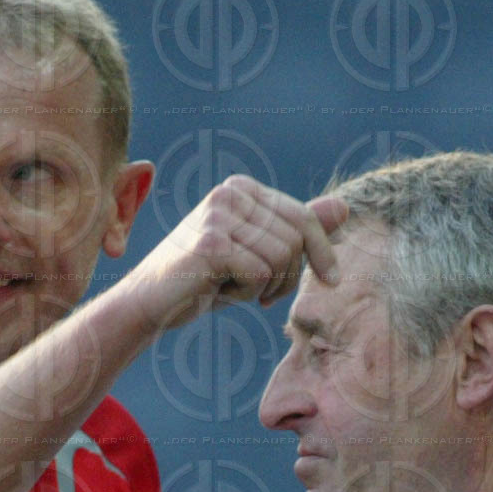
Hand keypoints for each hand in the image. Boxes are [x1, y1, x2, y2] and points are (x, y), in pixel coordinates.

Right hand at [122, 176, 347, 330]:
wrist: (149, 303)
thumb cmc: (202, 280)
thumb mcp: (255, 253)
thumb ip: (295, 229)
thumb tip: (344, 207)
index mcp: (241, 188)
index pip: (303, 216)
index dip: (322, 252)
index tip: (331, 279)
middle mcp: (230, 193)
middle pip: (296, 240)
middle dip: (287, 276)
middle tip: (260, 292)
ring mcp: (219, 216)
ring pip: (281, 258)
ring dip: (264, 288)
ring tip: (232, 288)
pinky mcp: (212, 245)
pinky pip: (261, 275)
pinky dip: (246, 294)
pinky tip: (218, 291)